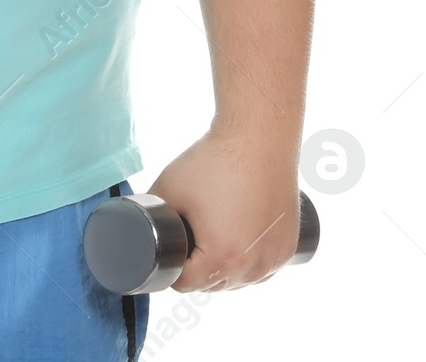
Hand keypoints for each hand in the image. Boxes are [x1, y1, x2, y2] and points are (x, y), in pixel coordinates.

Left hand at [146, 126, 302, 291]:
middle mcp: (253, 268)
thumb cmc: (214, 162)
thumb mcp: (169, 187)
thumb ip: (151, 212)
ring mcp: (274, 260)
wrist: (257, 140)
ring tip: (212, 236)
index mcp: (222, 259)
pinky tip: (237, 241)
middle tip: (188, 239)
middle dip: (197, 269)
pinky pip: (261, 269)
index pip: (187, 284)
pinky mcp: (287, 248)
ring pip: (239, 280)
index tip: (167, 253)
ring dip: (223, 269)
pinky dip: (247, 262)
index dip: (170, 270)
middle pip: (213, 285)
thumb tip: (138, 225)